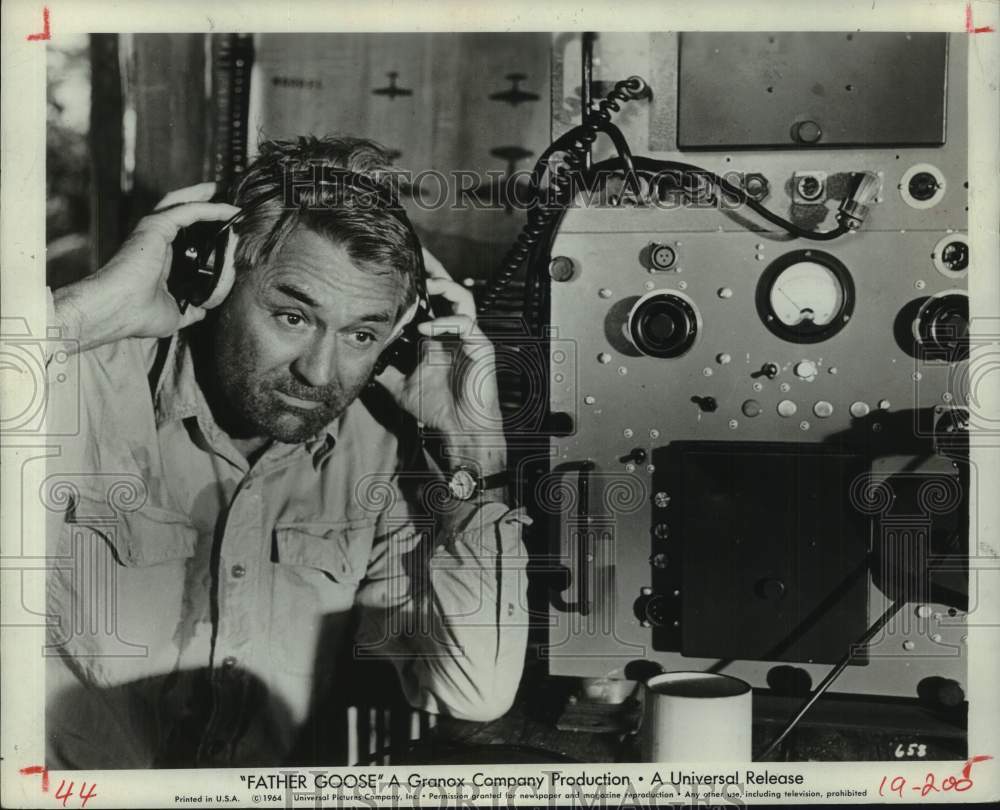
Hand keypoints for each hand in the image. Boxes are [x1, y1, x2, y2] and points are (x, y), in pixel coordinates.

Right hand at [53, 183, 239, 351]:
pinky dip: (211, 208)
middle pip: (180, 210)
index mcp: (159, 257)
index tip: (227, 226)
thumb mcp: (175, 313)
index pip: (182, 233)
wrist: (118, 310)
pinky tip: (230, 211)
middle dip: (203, 200)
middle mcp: (155, 240)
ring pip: (182, 202)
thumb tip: (202, 311)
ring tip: (227, 192)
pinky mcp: (156, 227)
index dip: (202, 226)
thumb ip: (191, 309)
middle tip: (227, 196)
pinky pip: (190, 211)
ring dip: (206, 195)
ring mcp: (153, 231)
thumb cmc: (137, 314)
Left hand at [377, 249, 506, 473]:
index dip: (417, 283)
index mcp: (436, 335)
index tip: (396, 269)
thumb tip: (357, 358)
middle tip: (416, 258)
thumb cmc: (437, 408)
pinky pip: (466, 324)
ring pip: (463, 298)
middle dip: (433, 271)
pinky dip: (445, 323)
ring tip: (427, 286)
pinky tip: (426, 330)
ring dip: (445, 288)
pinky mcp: (480, 347)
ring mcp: (468, 337)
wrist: (461, 430)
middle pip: (447, 289)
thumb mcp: (398, 384)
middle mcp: (452, 331)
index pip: (429, 299)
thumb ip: (383, 367)